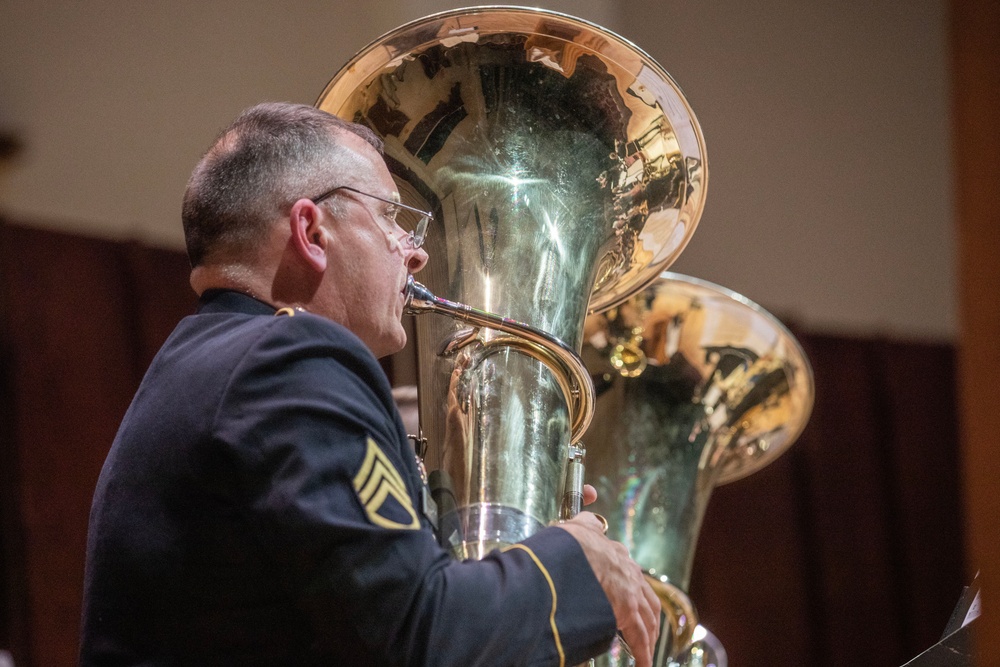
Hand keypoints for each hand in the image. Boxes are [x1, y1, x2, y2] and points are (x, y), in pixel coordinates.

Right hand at [557, 512, 660, 666]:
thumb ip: (585, 523)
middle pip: (646, 597)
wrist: (569, 553)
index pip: (629, 570)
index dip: (630, 586)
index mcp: (614, 552)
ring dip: (649, 635)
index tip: (630, 598)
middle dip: (646, 613)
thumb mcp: (575, 526)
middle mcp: (627, 570)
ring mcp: (630, 591)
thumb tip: (590, 507)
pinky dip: (643, 653)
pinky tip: (644, 664)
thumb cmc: (566, 543)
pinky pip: (639, 638)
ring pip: (648, 617)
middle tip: (645, 628)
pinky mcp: (628, 612)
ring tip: (646, 648)